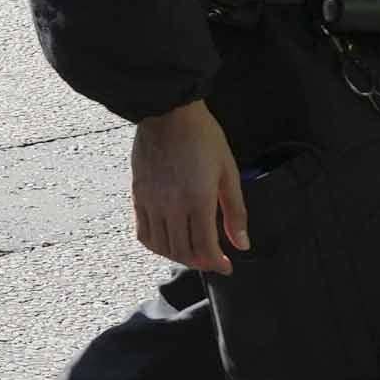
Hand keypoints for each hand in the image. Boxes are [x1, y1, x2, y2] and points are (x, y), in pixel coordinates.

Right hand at [130, 99, 247, 272]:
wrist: (169, 113)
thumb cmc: (203, 137)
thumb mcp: (228, 172)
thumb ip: (235, 212)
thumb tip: (242, 244)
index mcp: (197, 200)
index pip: (205, 248)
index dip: (217, 263)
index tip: (226, 266)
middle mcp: (171, 206)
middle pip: (183, 251)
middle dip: (200, 262)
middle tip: (212, 259)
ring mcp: (151, 202)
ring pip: (162, 246)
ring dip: (179, 256)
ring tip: (192, 252)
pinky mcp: (138, 196)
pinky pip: (144, 233)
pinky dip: (157, 245)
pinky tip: (168, 241)